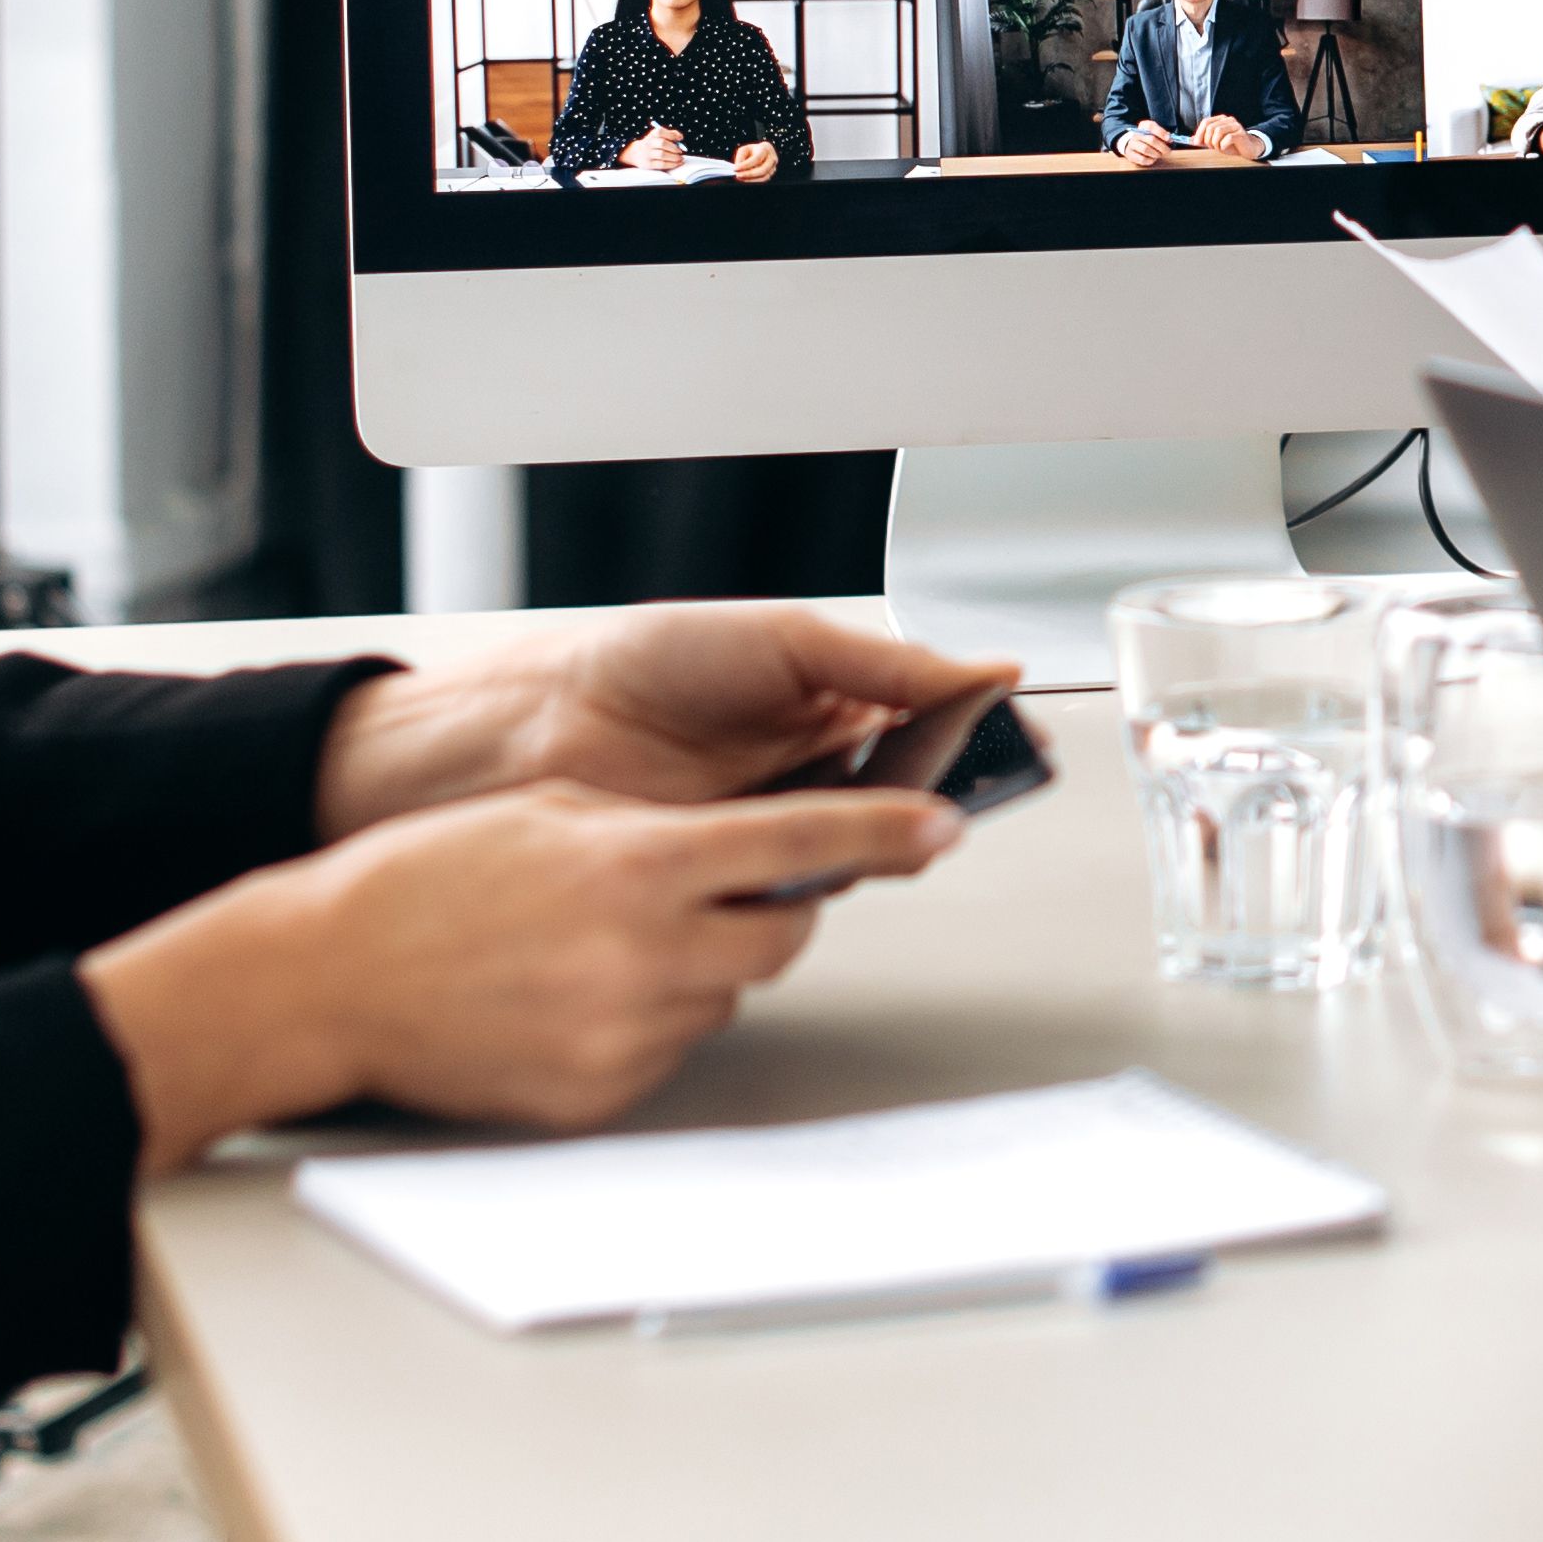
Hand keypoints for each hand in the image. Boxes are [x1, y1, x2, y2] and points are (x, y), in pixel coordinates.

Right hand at [82, 780, 967, 1170]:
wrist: (329, 975)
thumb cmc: (428, 880)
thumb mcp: (555, 812)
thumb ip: (664, 828)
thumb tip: (752, 846)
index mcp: (643, 861)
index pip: (802, 842)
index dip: (884, 830)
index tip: (940, 825)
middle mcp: (649, 950)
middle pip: (780, 933)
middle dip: (763, 908)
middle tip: (698, 892)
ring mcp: (626, 1032)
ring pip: (726, 996)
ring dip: (696, 967)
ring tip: (596, 947)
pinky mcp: (600, 1094)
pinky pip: (670, 1051)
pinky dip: (647, 1022)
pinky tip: (571, 999)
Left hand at [309, 599, 1015, 836]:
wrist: (529, 733)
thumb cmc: (637, 667)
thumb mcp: (777, 639)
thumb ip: (881, 664)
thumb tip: (983, 672)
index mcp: (826, 703)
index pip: (927, 729)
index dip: (973, 740)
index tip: (1013, 745)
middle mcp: (806, 774)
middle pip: (906, 800)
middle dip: (937, 796)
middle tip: (956, 787)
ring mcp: (770, 835)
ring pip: (861, 856)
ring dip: (882, 841)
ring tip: (884, 817)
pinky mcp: (732, 889)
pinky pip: (799, 902)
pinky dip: (818, 885)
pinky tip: (819, 862)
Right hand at [636, 124, 686, 174]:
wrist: (636, 153)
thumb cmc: (654, 143)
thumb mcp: (659, 136)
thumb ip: (671, 134)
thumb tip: (680, 137)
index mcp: (652, 134)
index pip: (661, 132)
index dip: (672, 135)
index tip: (680, 139)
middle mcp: (648, 143)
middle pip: (662, 143)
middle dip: (674, 148)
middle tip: (680, 151)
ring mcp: (647, 154)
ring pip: (663, 155)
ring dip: (675, 157)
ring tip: (680, 158)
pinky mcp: (648, 164)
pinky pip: (662, 164)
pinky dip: (672, 164)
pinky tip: (677, 163)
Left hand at [731, 138, 781, 183]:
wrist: (761, 151)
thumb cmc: (752, 150)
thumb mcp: (744, 150)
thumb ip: (740, 158)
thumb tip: (738, 169)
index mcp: (766, 148)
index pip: (757, 158)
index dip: (745, 165)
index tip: (735, 168)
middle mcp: (772, 158)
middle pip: (763, 169)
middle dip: (749, 174)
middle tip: (738, 175)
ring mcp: (774, 166)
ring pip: (764, 176)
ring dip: (751, 179)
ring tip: (741, 178)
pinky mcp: (771, 173)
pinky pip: (763, 179)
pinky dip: (754, 180)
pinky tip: (746, 179)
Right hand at [1109, 125, 1169, 164]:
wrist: (1132, 144)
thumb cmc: (1147, 138)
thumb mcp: (1154, 132)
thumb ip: (1162, 134)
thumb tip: (1169, 139)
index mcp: (1143, 126)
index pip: (1151, 126)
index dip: (1161, 133)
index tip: (1169, 139)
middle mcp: (1136, 134)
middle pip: (1151, 139)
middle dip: (1162, 147)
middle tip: (1167, 151)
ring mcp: (1132, 145)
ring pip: (1146, 149)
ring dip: (1156, 154)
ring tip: (1159, 155)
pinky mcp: (1130, 155)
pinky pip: (1142, 159)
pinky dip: (1150, 160)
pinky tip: (1152, 159)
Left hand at [1190, 114, 1265, 163]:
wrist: (1248, 149)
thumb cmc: (1232, 145)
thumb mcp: (1216, 142)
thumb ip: (1204, 140)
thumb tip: (1191, 140)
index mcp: (1221, 119)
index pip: (1206, 122)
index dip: (1199, 133)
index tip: (1196, 142)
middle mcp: (1229, 120)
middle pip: (1211, 127)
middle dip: (1208, 140)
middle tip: (1211, 147)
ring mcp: (1236, 126)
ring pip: (1218, 132)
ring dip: (1216, 143)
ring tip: (1219, 148)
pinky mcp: (1241, 133)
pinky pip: (1227, 138)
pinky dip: (1223, 146)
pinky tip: (1226, 148)